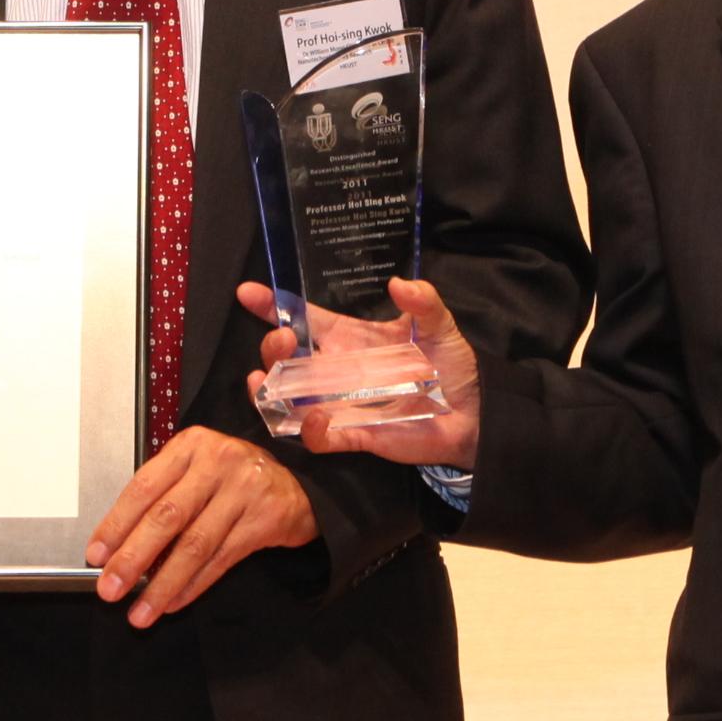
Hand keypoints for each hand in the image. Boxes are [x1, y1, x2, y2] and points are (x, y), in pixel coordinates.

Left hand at [84, 427, 318, 624]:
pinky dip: (192, 585)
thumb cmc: (233, 480)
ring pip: (194, 544)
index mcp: (191, 446)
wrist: (296, 487)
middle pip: (167, 515)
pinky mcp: (265, 519)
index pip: (144, 487)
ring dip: (162, 583)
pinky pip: (221, 559)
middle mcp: (218, 462)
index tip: (96, 555)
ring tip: (140, 610)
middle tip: (110, 588)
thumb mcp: (197, 470)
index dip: (116, 524)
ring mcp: (244, 489)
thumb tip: (119, 546)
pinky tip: (173, 602)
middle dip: (132, 558)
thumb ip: (163, 495)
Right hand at [239, 278, 480, 468]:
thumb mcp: (440, 325)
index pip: (303, 318)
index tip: (248, 293)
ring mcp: (340, 404)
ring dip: (269, 391)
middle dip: (272, 346)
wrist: (473, 413)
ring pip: (287, 400)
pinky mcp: (351, 435)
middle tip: (282, 340)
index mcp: (349, 338)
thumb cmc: (451, 364)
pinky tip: (317, 418)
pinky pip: (318, 438)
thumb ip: (423, 301)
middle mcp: (336, 370)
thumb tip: (400, 283)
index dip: (273, 305)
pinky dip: (309, 431)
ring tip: (265, 380)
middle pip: (286, 357)